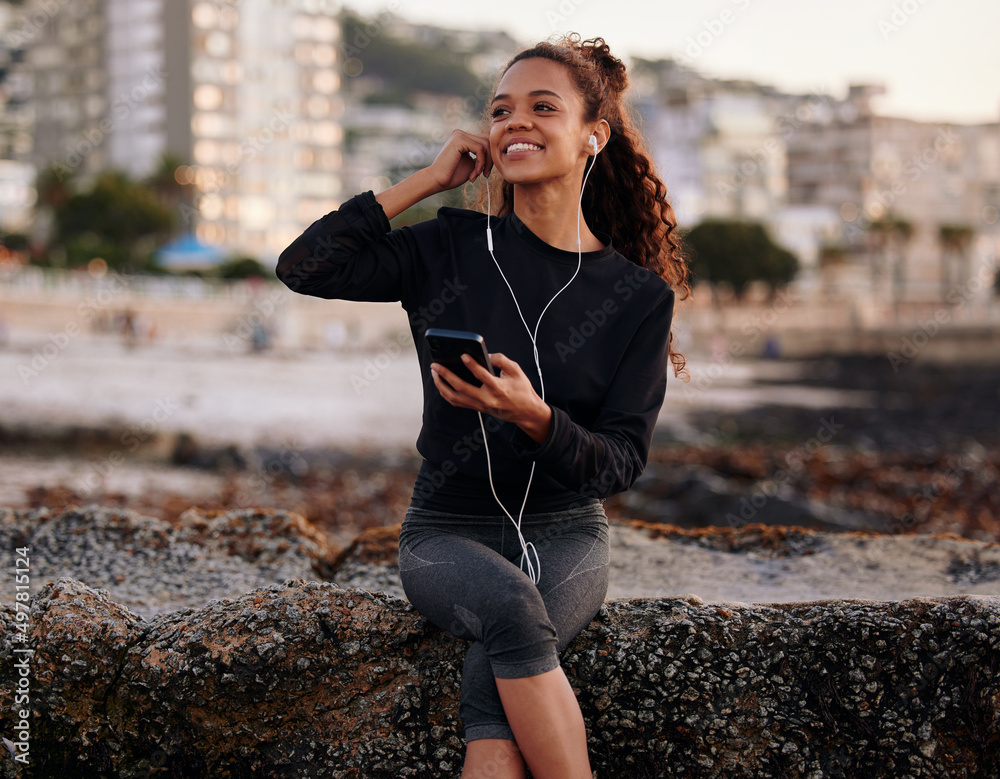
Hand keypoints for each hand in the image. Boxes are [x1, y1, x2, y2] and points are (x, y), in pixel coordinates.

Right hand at [427, 129, 493, 191]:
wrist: (437, 181)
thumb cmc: (452, 175)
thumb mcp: (471, 164)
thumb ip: (481, 156)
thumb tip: (495, 153)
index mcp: (462, 138)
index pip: (485, 141)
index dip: (489, 157)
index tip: (486, 172)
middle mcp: (460, 133)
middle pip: (487, 140)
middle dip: (490, 159)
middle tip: (486, 174)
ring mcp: (459, 135)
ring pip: (485, 144)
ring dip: (485, 163)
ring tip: (478, 175)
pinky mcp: (459, 140)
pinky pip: (480, 149)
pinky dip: (481, 162)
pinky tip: (474, 173)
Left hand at [430, 352, 552, 443]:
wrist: (525, 412)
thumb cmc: (521, 390)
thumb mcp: (516, 371)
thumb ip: (502, 360)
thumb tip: (486, 355)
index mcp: (498, 388)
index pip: (482, 375)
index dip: (472, 364)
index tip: (462, 355)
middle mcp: (487, 399)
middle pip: (461, 388)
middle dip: (446, 375)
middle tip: (436, 365)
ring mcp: (480, 405)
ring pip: (455, 397)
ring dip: (441, 385)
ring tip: (435, 373)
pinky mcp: (477, 408)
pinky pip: (457, 402)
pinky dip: (446, 393)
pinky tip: (441, 383)